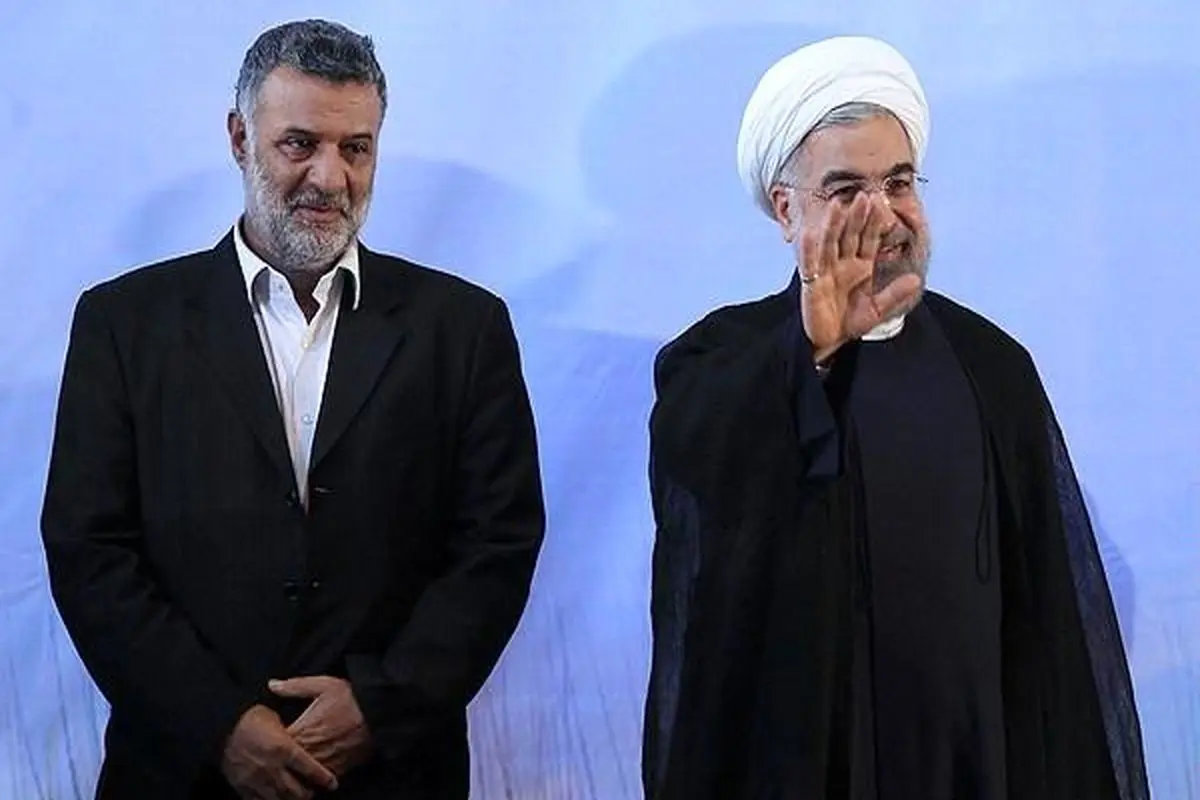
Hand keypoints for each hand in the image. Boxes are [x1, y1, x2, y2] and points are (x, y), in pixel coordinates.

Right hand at [220, 704, 338, 799]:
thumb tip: (309, 724)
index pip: (311, 770)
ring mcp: (257, 781)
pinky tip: (277, 799)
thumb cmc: (249, 716)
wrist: (218, 727)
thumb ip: (293, 725)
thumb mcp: (274, 714)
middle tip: (313, 792)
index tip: (332, 783)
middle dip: (308, 794)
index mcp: (284, 749)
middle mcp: (272, 768)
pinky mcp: (243, 787)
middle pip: (297, 792)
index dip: (324, 779)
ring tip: (297, 798)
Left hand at [271, 676, 374, 776]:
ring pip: (299, 775)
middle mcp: (312, 749)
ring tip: (286, 766)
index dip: (268, 742)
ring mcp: (325, 762)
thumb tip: (273, 684)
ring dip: (292, 771)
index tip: (263, 738)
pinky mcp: (338, 769)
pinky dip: (310, 777)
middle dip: (277, 759)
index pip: (276, 744)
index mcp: (304, 729)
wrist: (381, 714)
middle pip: (285, 763)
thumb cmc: (352, 698)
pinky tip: (307, 771)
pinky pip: (318, 780)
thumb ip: (295, 686)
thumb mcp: (324, 684)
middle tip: (270, 755)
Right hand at [798, 193, 922, 360]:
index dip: (874, 222)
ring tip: (837, 204)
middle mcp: (842, 264)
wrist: (829, 342)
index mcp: (860, 266)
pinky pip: (809, 263)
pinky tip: (809, 233)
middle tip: (864, 195)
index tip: (881, 203)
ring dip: (832, 224)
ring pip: (829, 243)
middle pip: (849, 235)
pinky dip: (808, 249)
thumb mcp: (877, 310)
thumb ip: (894, 294)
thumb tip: (915, 280)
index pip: (868, 239)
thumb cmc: (849, 322)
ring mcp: (825, 271)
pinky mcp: (810, 283)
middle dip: (856, 216)